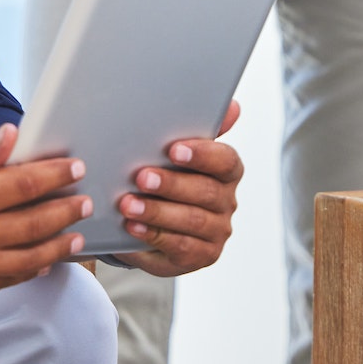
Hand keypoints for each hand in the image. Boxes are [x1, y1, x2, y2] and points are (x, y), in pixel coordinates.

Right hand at [0, 123, 93, 296]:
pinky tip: (44, 262)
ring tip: (77, 237)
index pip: (25, 184)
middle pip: (34, 223)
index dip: (56, 175)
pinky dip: (29, 271)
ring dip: (57, 247)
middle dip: (66, 211)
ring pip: (27, 259)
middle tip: (86, 203)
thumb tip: (12, 135)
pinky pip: (5, 281)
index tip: (76, 168)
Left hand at [111, 100, 243, 277]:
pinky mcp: (200, 256)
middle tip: (141, 177)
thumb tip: (234, 106)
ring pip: (191, 220)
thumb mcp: (176, 154)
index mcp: (227, 172)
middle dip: (171, 184)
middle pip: (206, 192)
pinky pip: (180, 246)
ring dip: (157, 211)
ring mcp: (217, 232)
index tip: (174, 149)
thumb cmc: (166, 177)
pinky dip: (153, 235)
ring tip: (128, 203)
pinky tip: (132, 226)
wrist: (154, 222)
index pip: (226, 161)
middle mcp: (227, 202)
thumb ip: (199, 129)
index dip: (203, 155)